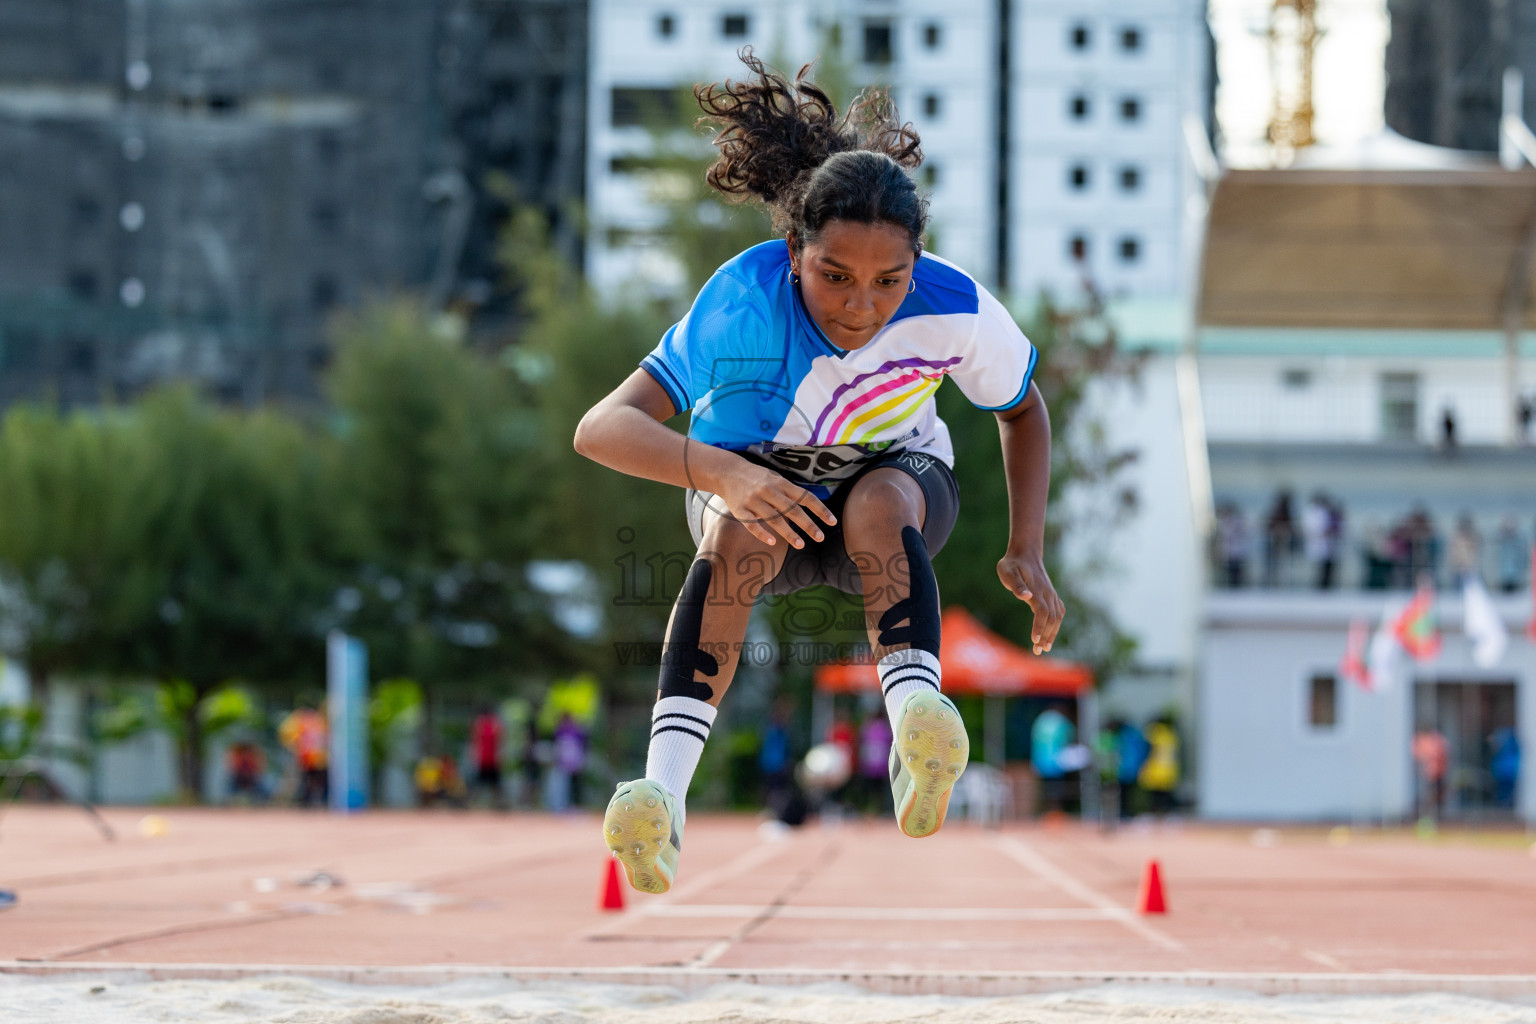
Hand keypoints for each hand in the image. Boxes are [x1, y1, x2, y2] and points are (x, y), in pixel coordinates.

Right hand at [712, 458, 836, 548]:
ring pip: (774, 519)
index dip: (820, 509)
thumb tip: (810, 508)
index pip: (805, 497)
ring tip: (801, 545)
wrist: (728, 472)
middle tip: (820, 537)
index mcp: (781, 483)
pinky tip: (773, 542)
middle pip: (792, 510)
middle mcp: (769, 490)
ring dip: (789, 533)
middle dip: (808, 524)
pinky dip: (762, 533)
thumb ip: (790, 493)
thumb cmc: (757, 478)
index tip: (832, 521)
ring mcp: (754, 500)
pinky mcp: (740, 510)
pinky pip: (752, 524)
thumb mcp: (776, 479)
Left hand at [997, 551, 1063, 653]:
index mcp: (1037, 590)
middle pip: (1052, 619)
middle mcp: (1047, 594)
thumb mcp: (1007, 572)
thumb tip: (1026, 596)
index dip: (1039, 627)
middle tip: (1038, 651)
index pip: (1042, 612)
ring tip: (1044, 648)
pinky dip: (1056, 625)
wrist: (1025, 554)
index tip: (1034, 640)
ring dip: (1052, 634)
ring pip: (1057, 618)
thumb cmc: (1012, 564)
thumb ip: (1016, 585)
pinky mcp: (1051, 595)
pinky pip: (1059, 612)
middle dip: (1046, 636)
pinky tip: (1050, 634)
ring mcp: (1051, 594)